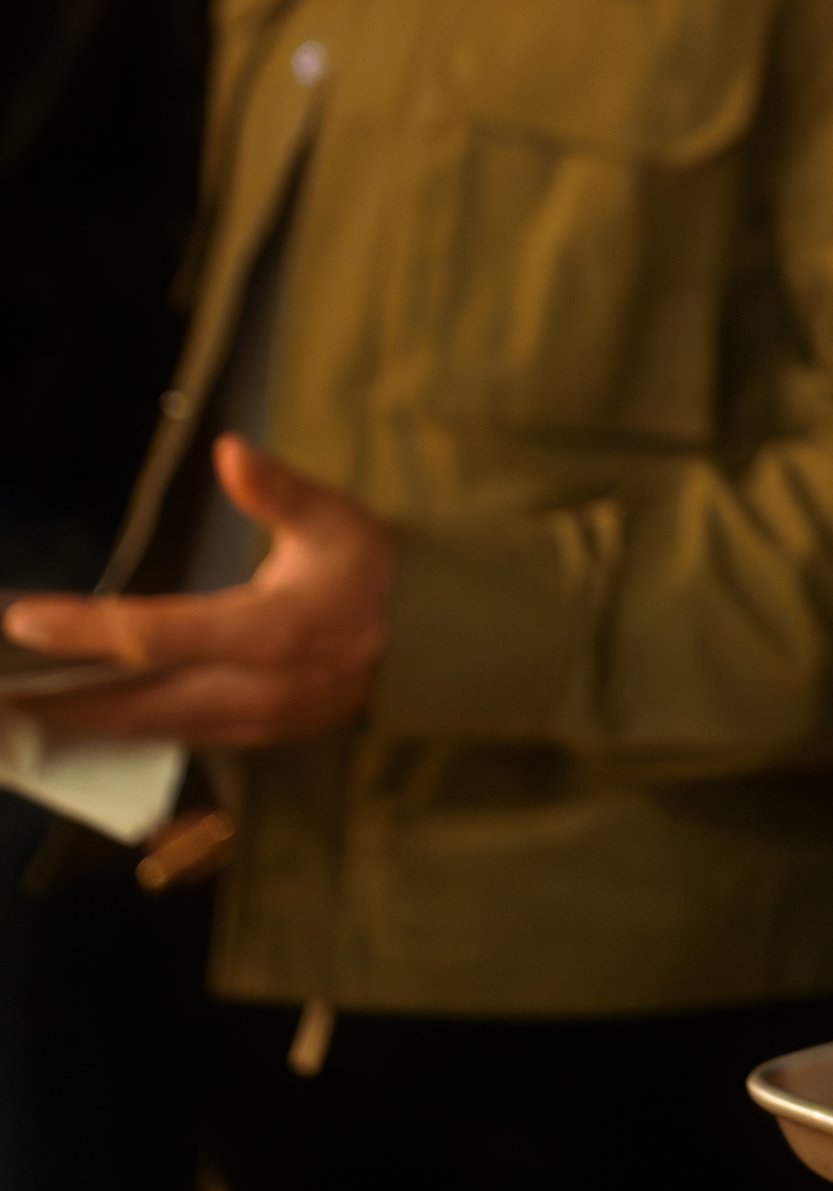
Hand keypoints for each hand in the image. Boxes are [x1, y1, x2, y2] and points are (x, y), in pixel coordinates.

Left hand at [3, 437, 393, 747]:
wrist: (431, 645)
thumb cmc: (373, 572)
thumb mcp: (335, 519)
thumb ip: (278, 491)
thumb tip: (229, 450)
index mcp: (270, 631)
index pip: (157, 635)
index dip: (85, 630)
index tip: (22, 619)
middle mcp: (255, 691)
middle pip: (137, 704)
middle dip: (61, 697)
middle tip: (3, 685)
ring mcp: (254, 725)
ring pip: (150, 730)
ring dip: (83, 719)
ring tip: (24, 703)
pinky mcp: (253, 740)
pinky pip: (172, 738)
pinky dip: (121, 728)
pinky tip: (81, 716)